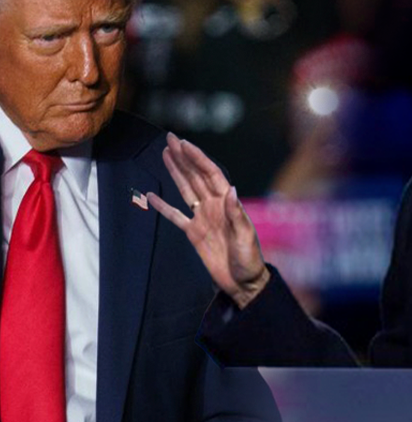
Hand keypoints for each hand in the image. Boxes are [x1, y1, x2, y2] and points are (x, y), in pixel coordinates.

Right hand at [147, 133, 269, 308]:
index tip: (184, 144)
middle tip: (170, 139)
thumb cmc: (249, 258)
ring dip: (175, 172)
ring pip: (185, 189)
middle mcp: (213, 205)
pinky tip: (152, 195)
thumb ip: (236, 213)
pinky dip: (163, 206)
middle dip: (184, 157)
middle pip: (195, 176)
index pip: (210, 174)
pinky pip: (175, 216)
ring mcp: (202, 217)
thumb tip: (232, 190)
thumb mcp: (245, 236)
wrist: (243, 282)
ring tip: (165, 154)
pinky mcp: (193, 233)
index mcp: (227, 202)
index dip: (197, 158)